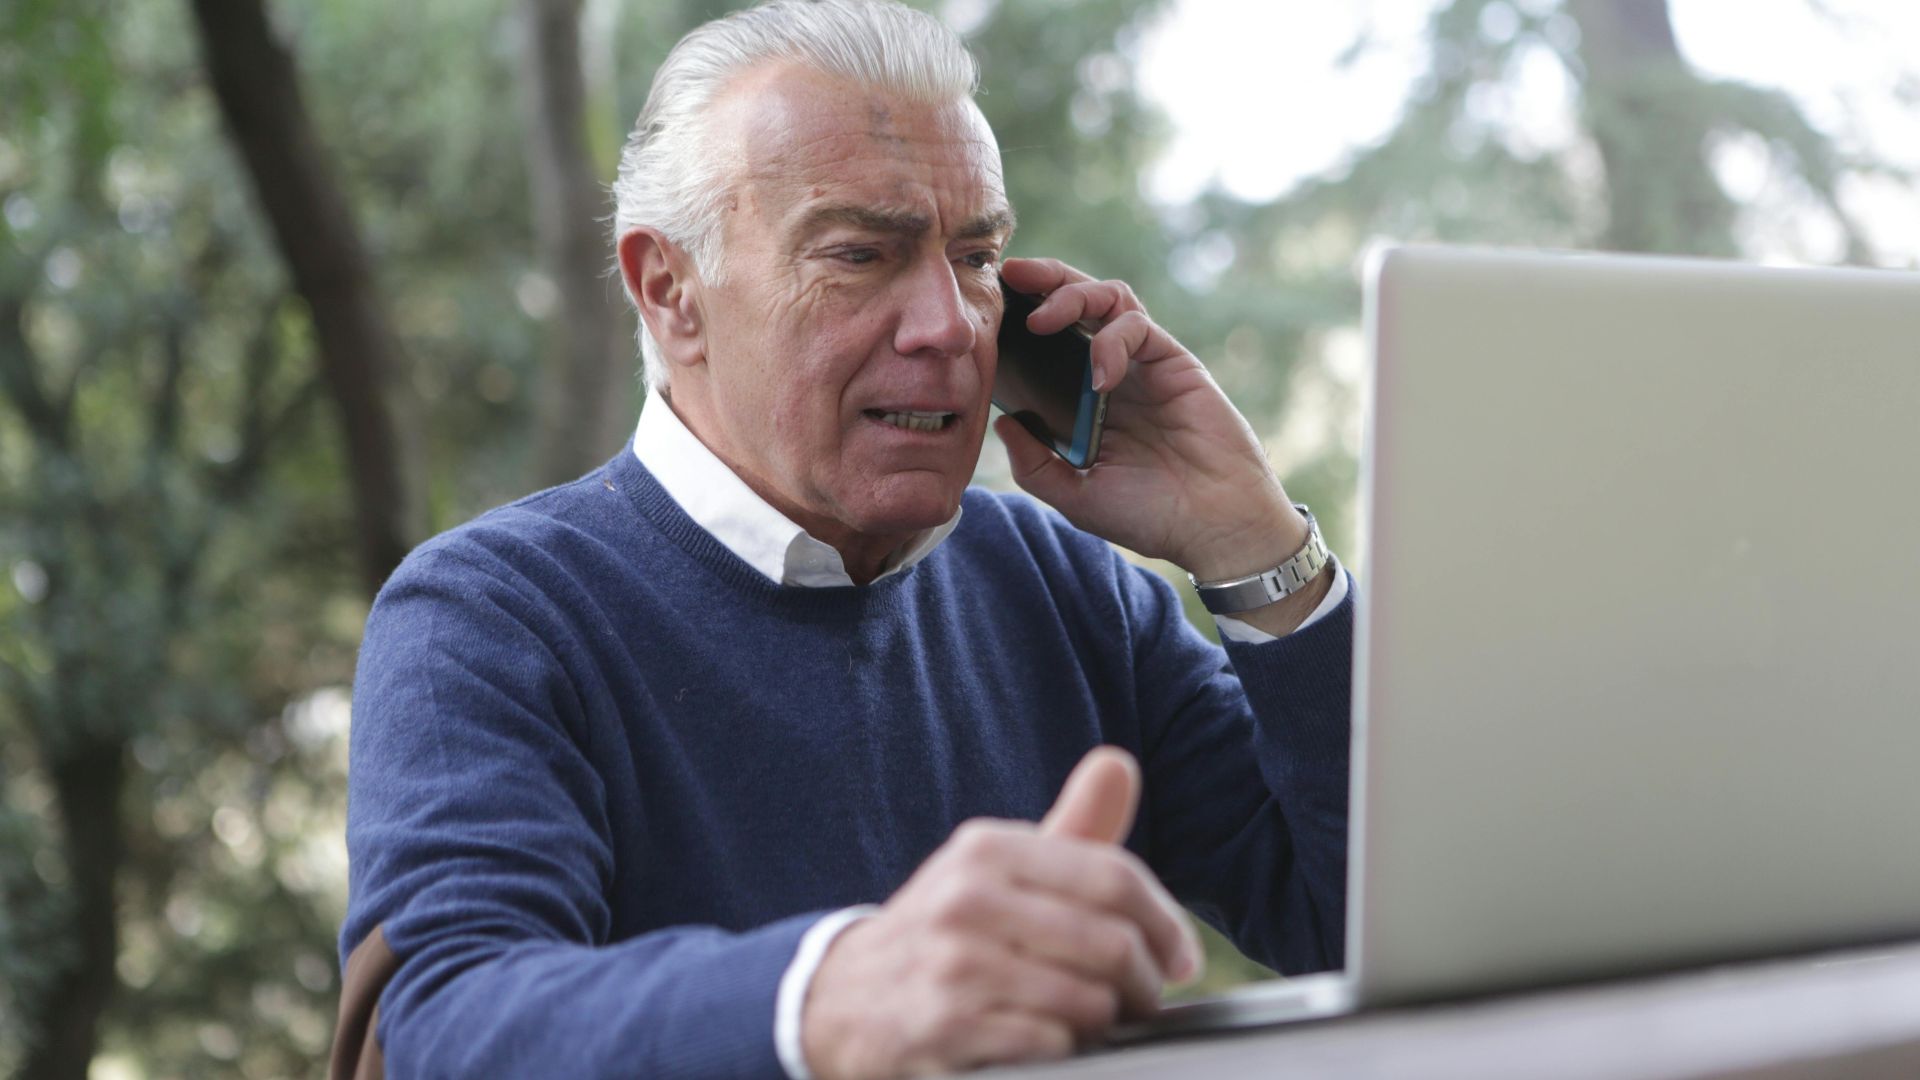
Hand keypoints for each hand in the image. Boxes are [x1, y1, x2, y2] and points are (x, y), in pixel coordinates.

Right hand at [800, 747, 1203, 1078]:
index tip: (1180, 957)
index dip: (1165, 921)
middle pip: (1111, 943)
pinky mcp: (947, 1027)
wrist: (843, 1000)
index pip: (1114, 878)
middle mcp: (967, 899)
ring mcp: (954, 965)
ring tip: (1096, 1020)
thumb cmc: (949, 932)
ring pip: (1089, 1001)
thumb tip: (1121, 763)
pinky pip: (1052, 1045)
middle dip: (1146, 982)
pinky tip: (1049, 1042)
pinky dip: (1066, 1049)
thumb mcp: (997, 870)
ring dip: (1108, 1022)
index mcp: (988, 849)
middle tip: (1145, 999)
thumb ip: (1071, 825)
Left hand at [993, 257, 1306, 585]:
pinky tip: (1101, 377)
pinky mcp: (1174, 361)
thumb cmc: (1149, 516)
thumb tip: (1002, 423)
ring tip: (1043, 320)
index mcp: (1084, 401)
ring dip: (1072, 295)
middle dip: (1043, 280)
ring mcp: (1143, 364)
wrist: (1212, 527)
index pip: (1047, 342)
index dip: (1019, 317)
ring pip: (1108, 298)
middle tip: (1009, 274)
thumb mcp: (1076, 497)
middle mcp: (1112, 373)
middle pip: (1076, 303)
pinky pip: (1138, 326)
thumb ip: (1036, 465)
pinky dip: (1113, 340)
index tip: (987, 307)